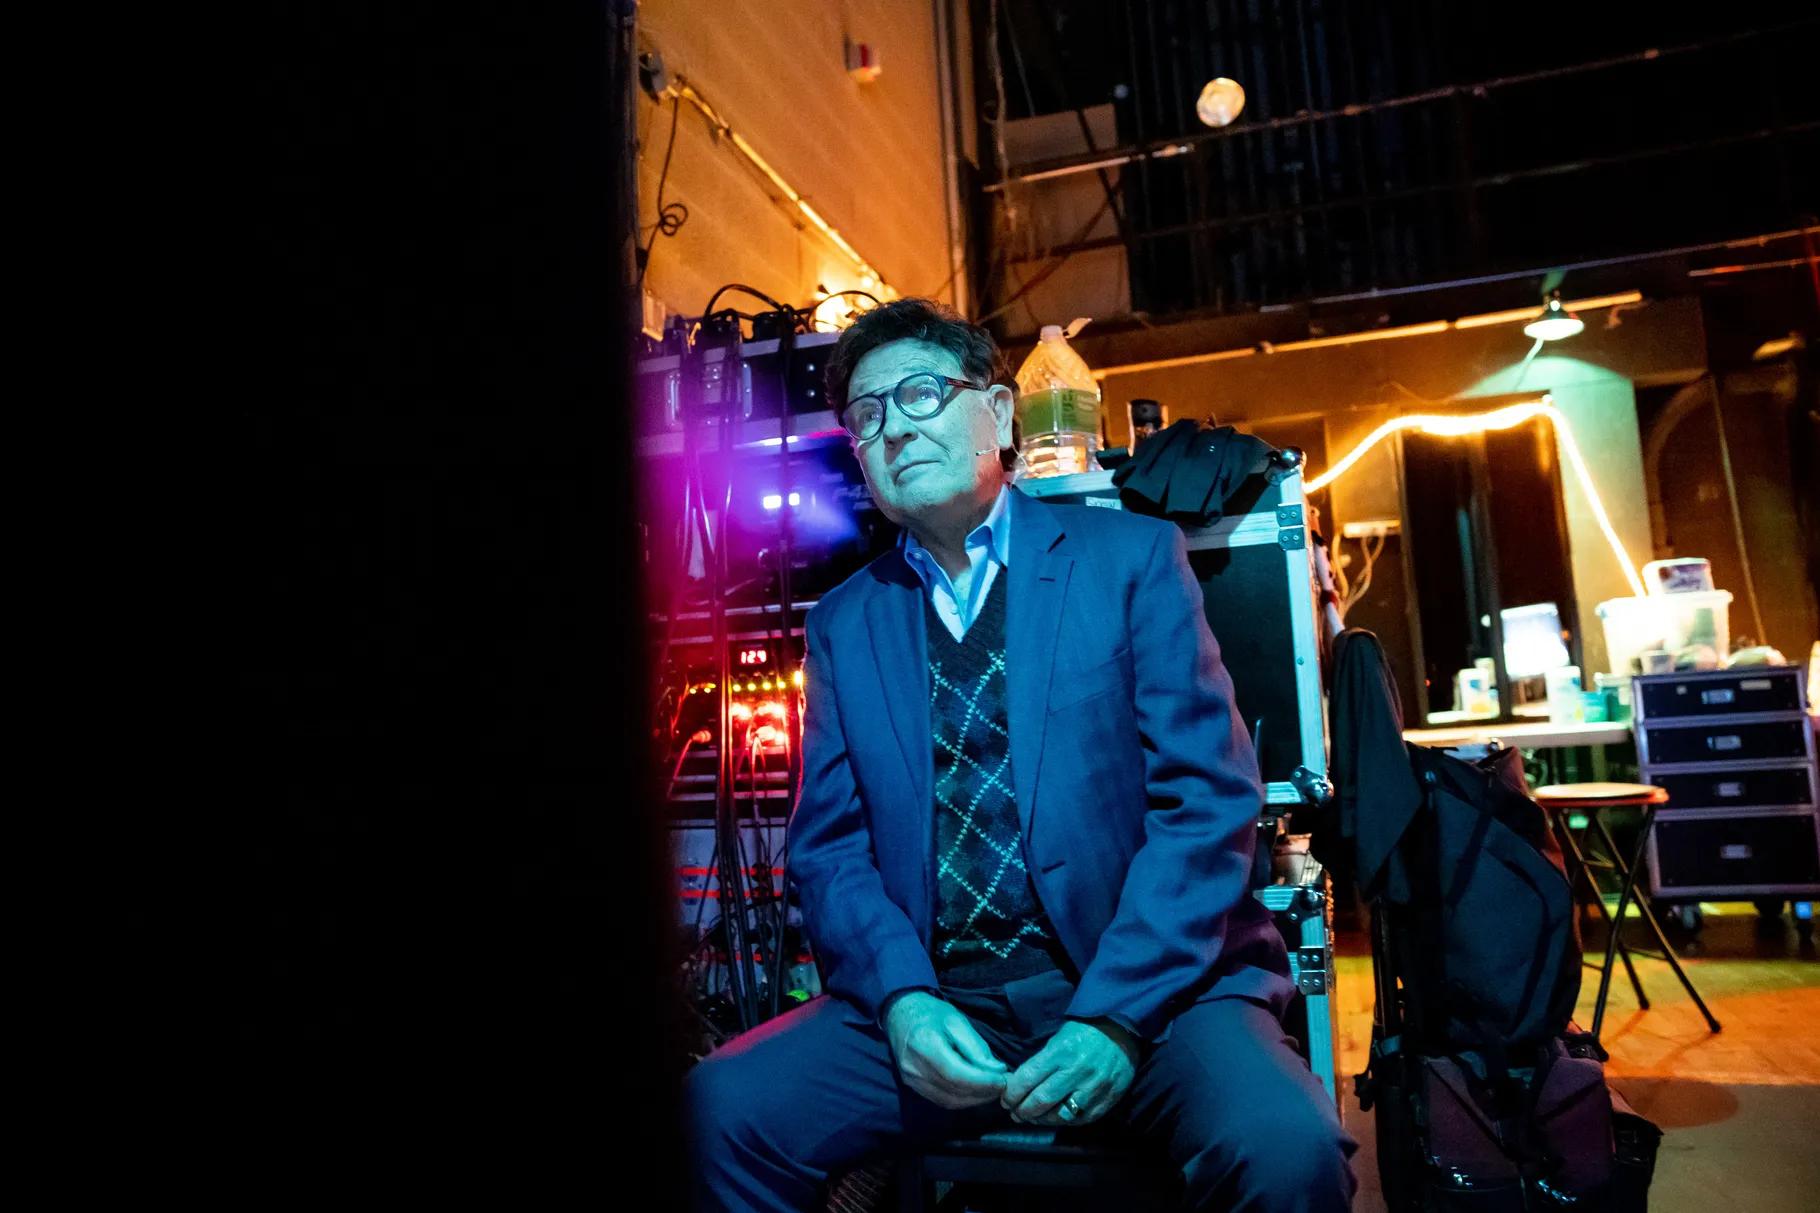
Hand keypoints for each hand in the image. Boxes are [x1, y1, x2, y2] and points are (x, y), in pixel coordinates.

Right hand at [883, 992, 1009, 1109]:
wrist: (899, 1015)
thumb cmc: (930, 1013)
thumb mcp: (956, 1021)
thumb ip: (976, 1047)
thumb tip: (997, 1070)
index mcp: (925, 1044)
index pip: (956, 1074)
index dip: (982, 1082)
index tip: (1003, 1081)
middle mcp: (914, 1067)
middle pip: (953, 1091)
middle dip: (982, 1093)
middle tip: (1003, 1087)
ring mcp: (911, 1079)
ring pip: (948, 1101)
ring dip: (974, 1100)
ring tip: (992, 1091)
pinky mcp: (912, 1086)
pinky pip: (940, 1100)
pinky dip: (961, 1100)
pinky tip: (975, 1093)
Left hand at [1002, 1019, 1138, 1126]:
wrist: (1123, 1031)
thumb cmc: (1084, 1032)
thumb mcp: (1058, 1037)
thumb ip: (1041, 1061)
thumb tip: (1018, 1083)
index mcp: (1060, 1052)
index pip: (1027, 1078)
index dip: (1012, 1093)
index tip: (1005, 1100)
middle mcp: (1076, 1071)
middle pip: (1041, 1101)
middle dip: (1022, 1111)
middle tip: (1015, 1113)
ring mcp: (1094, 1088)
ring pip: (1060, 1115)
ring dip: (1042, 1120)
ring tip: (1034, 1118)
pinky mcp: (1107, 1099)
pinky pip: (1082, 1120)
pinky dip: (1065, 1122)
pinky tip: (1056, 1118)